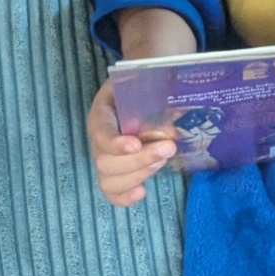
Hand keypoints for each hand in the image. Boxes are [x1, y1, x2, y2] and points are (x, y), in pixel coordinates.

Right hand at [86, 79, 179, 207]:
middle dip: (139, 160)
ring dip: (138, 175)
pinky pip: (112, 191)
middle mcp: (99, 139)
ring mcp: (105, 158)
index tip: (136, 144)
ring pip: (109, 180)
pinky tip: (142, 193)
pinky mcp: (115, 172)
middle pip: (106, 162)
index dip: (115, 143)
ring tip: (162, 162)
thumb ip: (150, 88)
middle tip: (168, 148)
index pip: (100, 132)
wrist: (137, 89)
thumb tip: (175, 99)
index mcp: (101, 113)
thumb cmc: (140, 84)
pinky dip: (124, 197)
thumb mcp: (141, 78)